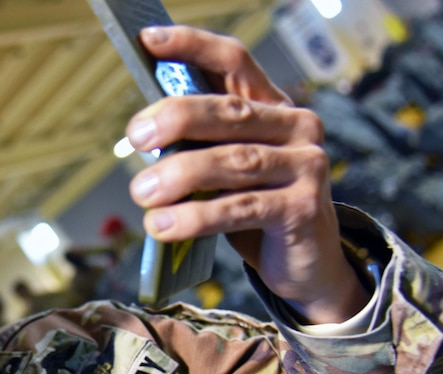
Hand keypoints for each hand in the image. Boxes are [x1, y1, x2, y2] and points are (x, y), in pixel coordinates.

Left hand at [126, 25, 368, 323]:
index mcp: (273, 106)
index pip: (234, 61)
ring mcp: (306, 166)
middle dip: (176, 118)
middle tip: (135, 135)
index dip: (192, 46)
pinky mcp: (303, 209)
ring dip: (180, 175)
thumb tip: (145, 134)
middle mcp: (297, 127)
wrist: (307, 264)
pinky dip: (196, 217)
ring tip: (141, 193)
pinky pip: (241, 208)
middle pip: (230, 111)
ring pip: (234, 162)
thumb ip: (199, 147)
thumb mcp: (226, 173)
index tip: (148, 40)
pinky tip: (162, 225)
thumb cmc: (256, 210)